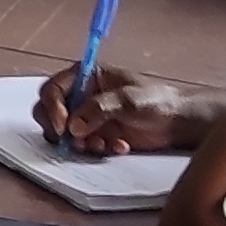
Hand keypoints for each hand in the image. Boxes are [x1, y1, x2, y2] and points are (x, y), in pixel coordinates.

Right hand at [34, 69, 222, 158]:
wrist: (176, 122)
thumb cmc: (156, 101)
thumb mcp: (129, 100)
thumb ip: (100, 108)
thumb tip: (73, 126)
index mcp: (86, 76)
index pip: (53, 89)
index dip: (52, 108)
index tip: (63, 127)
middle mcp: (81, 95)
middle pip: (48, 111)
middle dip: (58, 129)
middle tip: (73, 142)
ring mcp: (86, 117)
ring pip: (63, 133)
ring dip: (79, 143)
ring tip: (102, 145)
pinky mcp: (95, 135)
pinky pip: (82, 146)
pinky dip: (96, 150)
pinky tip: (119, 146)